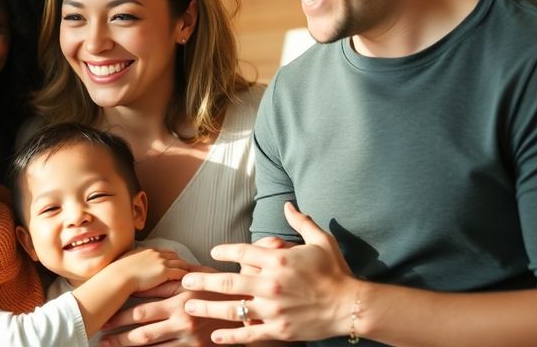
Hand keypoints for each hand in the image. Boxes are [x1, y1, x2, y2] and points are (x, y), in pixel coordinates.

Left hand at [99, 281, 234, 346]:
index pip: (143, 312)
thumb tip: (143, 278)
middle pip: (143, 334)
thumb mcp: (196, 280)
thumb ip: (170, 280)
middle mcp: (182, 323)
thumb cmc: (218, 290)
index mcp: (180, 302)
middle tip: (101, 338)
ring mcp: (189, 340)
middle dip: (119, 337)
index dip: (121, 317)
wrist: (247, 310)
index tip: (106, 318)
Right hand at [110, 248, 189, 292]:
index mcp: (147, 250)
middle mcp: (156, 253)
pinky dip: (186, 276)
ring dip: (186, 268)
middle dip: (180, 261)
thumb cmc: (118, 272)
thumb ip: (131, 260)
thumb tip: (128, 263)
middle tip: (187, 267)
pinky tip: (189, 281)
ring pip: (180, 262)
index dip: (171, 257)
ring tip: (193, 274)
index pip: (164, 251)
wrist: (119, 276)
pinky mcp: (165, 271)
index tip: (174, 261)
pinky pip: (180, 272)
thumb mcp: (124, 261)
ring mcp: (161, 261)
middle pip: (174, 255)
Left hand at [181, 202, 358, 343]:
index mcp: (278, 259)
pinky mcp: (278, 330)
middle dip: (203, 280)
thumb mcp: (321, 240)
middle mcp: (271, 283)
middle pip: (228, 280)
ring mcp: (273, 309)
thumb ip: (301, 222)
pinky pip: (249, 334)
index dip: (224, 251)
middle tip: (185, 280)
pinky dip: (230, 336)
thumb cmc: (336, 271)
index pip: (242, 251)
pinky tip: (215, 337)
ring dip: (207, 307)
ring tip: (189, 305)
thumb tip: (288, 204)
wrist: (350, 305)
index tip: (212, 252)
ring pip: (232, 308)